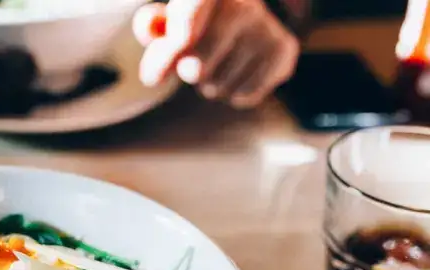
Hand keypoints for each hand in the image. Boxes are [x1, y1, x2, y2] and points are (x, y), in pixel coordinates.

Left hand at [134, 0, 299, 107]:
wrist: (241, 23)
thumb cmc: (194, 25)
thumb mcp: (167, 24)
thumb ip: (151, 25)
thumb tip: (151, 28)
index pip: (192, 9)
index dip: (175, 42)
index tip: (154, 77)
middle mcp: (244, 4)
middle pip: (198, 64)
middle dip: (185, 75)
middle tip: (190, 68)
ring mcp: (266, 26)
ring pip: (218, 85)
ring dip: (210, 86)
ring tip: (218, 66)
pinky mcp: (284, 50)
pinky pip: (244, 94)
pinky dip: (234, 95)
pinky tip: (238, 75)